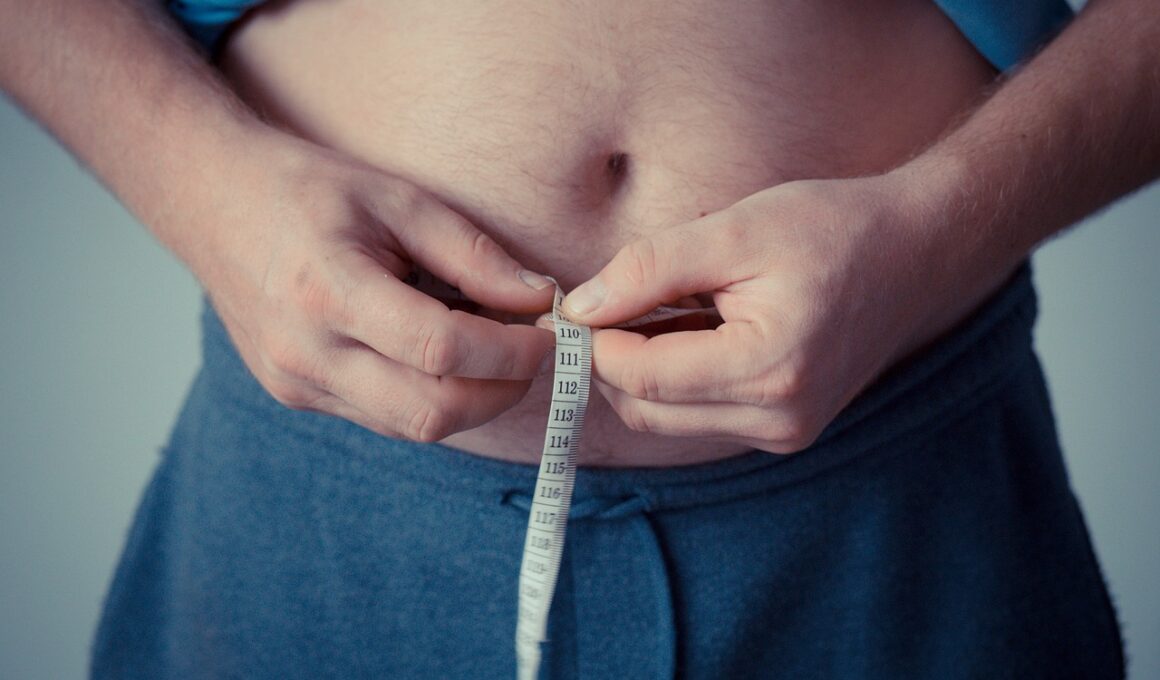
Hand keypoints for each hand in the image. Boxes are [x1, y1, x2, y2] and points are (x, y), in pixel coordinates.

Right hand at [180, 130, 555, 440]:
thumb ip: (472, 254)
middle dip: (502, 390)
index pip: (441, 351)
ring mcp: (297, 385)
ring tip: (494, 350)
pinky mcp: (298, 397)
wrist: (212, 202)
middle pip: (432, 412)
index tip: (550, 331)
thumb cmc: (308, 190)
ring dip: (472, 400)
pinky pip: (385, 419)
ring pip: (412, 428)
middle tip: (534, 352)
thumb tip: (540, 299)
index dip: (511, 351)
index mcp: (327, 291)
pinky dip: (432, 397)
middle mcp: (305, 353)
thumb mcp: (398, 198)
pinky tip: (446, 359)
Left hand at [561, 175, 1012, 452]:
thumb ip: (649, 270)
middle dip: (613, 359)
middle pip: (646, 410)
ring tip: (666, 306)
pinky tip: (696, 327)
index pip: (641, 377)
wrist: (916, 251)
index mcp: (768, 369)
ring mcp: (785, 431)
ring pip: (668, 418)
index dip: (594, 341)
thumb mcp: (734, 231)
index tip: (577, 302)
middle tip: (610, 300)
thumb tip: (579, 308)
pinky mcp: (786, 429)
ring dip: (645, 369)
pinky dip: (679, 378)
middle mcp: (778, 418)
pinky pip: (702, 415)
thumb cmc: (833, 228)